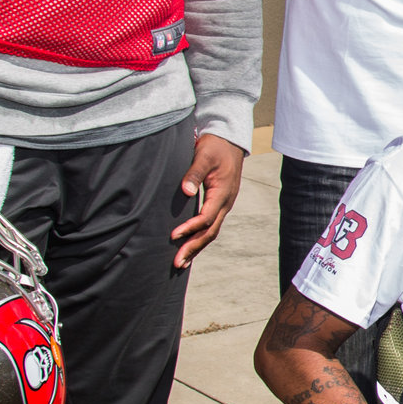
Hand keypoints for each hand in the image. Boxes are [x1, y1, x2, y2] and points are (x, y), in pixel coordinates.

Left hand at [170, 132, 246, 268]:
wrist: (229, 140)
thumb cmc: (215, 146)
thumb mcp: (203, 155)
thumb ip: (194, 173)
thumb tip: (186, 191)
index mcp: (223, 193)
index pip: (206, 218)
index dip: (190, 228)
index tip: (173, 235)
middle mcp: (226, 203)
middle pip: (210, 232)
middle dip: (193, 248)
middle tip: (176, 263)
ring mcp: (224, 204)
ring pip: (212, 232)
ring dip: (196, 247)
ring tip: (181, 262)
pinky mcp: (220, 204)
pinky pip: (211, 225)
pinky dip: (200, 238)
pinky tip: (190, 245)